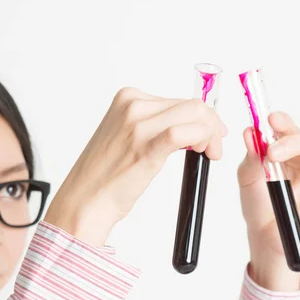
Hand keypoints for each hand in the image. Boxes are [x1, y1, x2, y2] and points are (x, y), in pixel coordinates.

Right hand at [45, 88, 225, 245]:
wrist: (85, 201)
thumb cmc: (105, 178)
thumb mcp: (127, 139)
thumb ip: (152, 127)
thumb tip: (186, 128)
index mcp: (127, 98)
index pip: (179, 100)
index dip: (203, 118)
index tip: (210, 135)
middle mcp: (133, 105)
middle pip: (191, 105)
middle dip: (211, 125)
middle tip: (214, 149)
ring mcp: (138, 124)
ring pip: (194, 114)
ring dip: (211, 134)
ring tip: (209, 154)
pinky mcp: (145, 146)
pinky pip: (184, 133)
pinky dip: (202, 140)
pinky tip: (203, 153)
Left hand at [238, 112, 299, 290]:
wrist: (266, 237)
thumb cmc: (260, 205)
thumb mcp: (249, 180)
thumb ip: (252, 158)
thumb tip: (250, 132)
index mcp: (291, 150)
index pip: (292, 128)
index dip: (284, 122)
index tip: (271, 121)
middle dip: (297, 142)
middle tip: (274, 155)